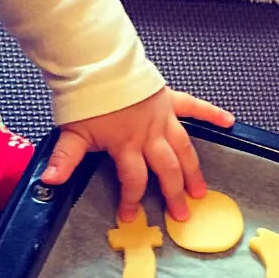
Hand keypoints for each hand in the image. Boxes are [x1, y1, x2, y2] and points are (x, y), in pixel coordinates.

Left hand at [41, 88, 233, 221]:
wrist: (97, 61)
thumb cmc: (85, 96)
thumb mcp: (72, 131)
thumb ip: (65, 158)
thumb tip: (50, 181)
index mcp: (127, 144)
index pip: (133, 179)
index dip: (132, 200)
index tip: (129, 216)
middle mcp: (149, 134)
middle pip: (166, 169)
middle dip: (173, 194)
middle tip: (181, 214)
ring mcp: (162, 117)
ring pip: (184, 148)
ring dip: (193, 170)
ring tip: (201, 190)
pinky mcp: (169, 99)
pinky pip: (194, 107)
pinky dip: (212, 114)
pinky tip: (228, 122)